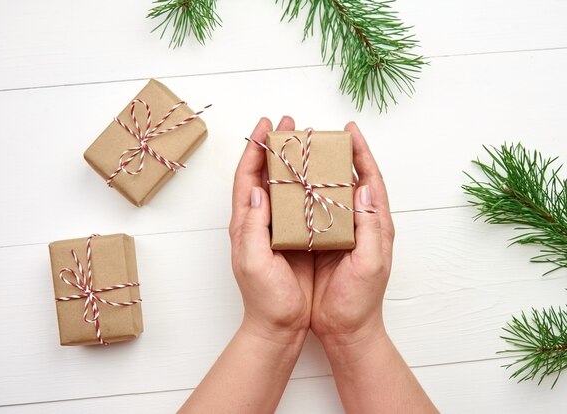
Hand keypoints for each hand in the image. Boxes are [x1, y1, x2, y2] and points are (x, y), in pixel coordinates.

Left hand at [229, 116, 313, 342]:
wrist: (280, 326)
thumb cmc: (265, 299)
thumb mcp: (253, 262)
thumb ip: (252, 226)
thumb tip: (256, 188)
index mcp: (245, 224)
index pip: (247, 177)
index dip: (254, 149)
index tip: (265, 125)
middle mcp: (259, 221)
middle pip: (264, 174)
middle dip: (274, 146)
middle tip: (289, 124)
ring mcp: (277, 228)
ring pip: (283, 186)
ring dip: (292, 161)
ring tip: (306, 141)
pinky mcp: (294, 238)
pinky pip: (301, 204)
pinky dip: (308, 185)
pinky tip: (321, 176)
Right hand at [311, 122, 394, 349]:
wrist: (344, 330)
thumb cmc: (361, 301)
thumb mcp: (371, 264)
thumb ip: (371, 227)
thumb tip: (365, 188)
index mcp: (374, 224)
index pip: (369, 179)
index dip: (361, 153)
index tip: (350, 130)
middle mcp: (356, 223)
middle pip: (346, 178)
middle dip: (333, 153)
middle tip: (316, 132)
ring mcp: (337, 232)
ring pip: (325, 192)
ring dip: (313, 169)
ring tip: (299, 149)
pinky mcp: (320, 242)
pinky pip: (310, 210)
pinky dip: (300, 194)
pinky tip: (287, 184)